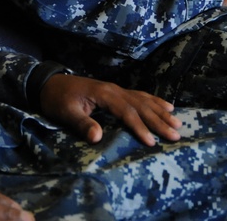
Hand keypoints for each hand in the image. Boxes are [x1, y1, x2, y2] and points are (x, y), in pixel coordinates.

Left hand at [39, 74, 181, 145]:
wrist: (49, 83)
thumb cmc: (57, 99)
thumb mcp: (65, 113)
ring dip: (161, 111)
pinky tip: (166, 106)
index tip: (152, 142)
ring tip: (177, 123)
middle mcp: (114, 89)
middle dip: (159, 121)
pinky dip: (154, 101)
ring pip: (143, 99)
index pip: (127, 112)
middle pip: (141, 105)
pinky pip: (139, 95)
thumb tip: (97, 137)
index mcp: (104, 94)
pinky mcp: (115, 91)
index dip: (140, 127)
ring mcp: (116, 89)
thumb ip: (81, 124)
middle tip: (176, 135)